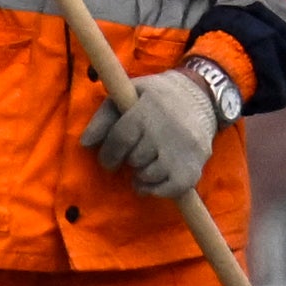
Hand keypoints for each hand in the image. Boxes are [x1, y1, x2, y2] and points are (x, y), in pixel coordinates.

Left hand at [84, 66, 220, 196]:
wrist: (200, 98)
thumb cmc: (155, 97)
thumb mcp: (128, 95)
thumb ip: (104, 117)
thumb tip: (85, 143)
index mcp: (149, 108)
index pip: (121, 138)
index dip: (108, 153)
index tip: (107, 159)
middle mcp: (169, 129)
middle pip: (135, 158)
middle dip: (127, 159)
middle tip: (131, 154)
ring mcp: (185, 150)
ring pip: (150, 175)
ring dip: (140, 174)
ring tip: (143, 163)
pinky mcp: (195, 168)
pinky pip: (169, 190)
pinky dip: (155, 189)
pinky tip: (151, 180)